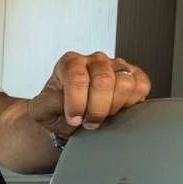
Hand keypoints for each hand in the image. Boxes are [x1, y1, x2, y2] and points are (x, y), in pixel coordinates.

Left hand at [34, 51, 151, 135]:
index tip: (74, 119)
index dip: (77, 102)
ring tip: (102, 116)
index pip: (77, 77)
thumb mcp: (41, 111)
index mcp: (69, 63)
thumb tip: (66, 100)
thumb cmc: (56, 114)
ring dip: (113, 107)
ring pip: (125, 83)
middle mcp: (94, 60)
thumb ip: (50, 103)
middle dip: (97, 109)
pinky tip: (117, 110)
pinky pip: (141, 86)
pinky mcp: (135, 76)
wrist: (70, 121)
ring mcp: (116, 66)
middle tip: (89, 123)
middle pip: (104, 80)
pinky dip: (131, 102)